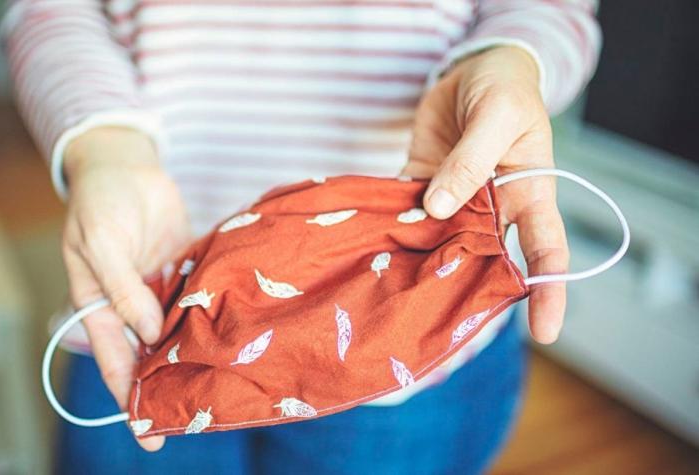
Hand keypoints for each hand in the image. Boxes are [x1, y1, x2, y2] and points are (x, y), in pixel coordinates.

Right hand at [63, 127, 190, 450]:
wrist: (125, 164)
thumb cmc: (101, 203)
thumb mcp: (101, 244)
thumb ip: (123, 289)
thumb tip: (149, 334)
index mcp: (98, 305)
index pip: (114, 361)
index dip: (128, 398)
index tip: (145, 433)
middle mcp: (130, 305)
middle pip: (148, 355)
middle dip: (166, 387)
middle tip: (192, 419)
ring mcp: (158, 289)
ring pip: (176, 331)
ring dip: (192, 355)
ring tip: (219, 385)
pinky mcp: (184, 271)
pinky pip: (197, 299)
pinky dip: (210, 315)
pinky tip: (234, 335)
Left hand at [402, 46, 568, 343]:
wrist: (472, 69)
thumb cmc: (503, 90)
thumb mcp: (496, 117)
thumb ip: (469, 162)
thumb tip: (437, 208)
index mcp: (529, 193)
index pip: (547, 250)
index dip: (550, 292)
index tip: (547, 334)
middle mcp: (493, 208)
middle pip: (486, 260)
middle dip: (469, 293)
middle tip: (442, 327)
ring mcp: (455, 201)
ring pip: (441, 243)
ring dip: (422, 266)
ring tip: (397, 300)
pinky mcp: (421, 187)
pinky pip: (408, 215)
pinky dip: (392, 230)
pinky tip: (372, 251)